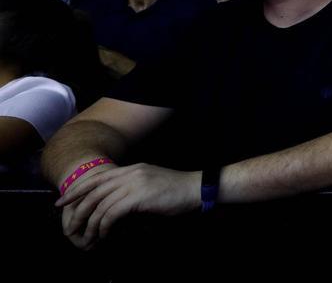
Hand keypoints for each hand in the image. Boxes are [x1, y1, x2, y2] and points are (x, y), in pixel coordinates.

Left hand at [57, 163, 200, 248]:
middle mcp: (130, 173)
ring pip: (101, 203)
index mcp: (132, 169)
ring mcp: (135, 183)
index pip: (97, 177)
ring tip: (88, 236)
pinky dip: (104, 225)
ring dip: (91, 222)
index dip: (78, 189)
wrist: (196, 188)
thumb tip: (113, 203)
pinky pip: (112, 212)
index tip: (63, 201)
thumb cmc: (175, 191)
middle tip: (69, 224)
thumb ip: (132, 188)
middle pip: (94, 190)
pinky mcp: (139, 196)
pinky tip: (104, 234)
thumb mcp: (150, 184)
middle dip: (77, 208)